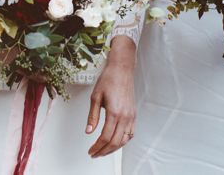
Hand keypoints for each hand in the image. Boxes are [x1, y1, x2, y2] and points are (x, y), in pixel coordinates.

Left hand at [86, 36, 135, 157]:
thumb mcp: (95, 97)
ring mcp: (131, 116)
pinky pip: (130, 133)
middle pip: (115, 142)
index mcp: (114, 112)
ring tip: (103, 150)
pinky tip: (115, 142)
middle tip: (95, 154)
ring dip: (114, 148)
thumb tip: (88, 131)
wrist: (121, 69)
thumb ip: (93, 116)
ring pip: (124, 140)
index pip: (105, 137)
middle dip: (104, 151)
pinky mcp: (134, 114)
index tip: (90, 151)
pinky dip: (123, 141)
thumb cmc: (108, 79)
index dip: (97, 147)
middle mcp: (125, 116)